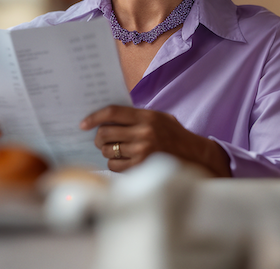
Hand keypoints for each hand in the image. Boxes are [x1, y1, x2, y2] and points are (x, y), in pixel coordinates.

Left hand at [80, 105, 230, 175]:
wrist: (196, 156)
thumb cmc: (175, 136)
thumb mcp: (160, 118)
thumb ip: (137, 116)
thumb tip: (108, 117)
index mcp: (147, 116)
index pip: (112, 112)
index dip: (94, 117)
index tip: (83, 123)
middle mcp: (144, 132)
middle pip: (105, 132)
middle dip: (98, 137)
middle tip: (99, 139)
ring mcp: (142, 151)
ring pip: (107, 150)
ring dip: (106, 151)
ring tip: (113, 150)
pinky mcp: (142, 167)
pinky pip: (115, 166)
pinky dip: (114, 163)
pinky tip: (121, 160)